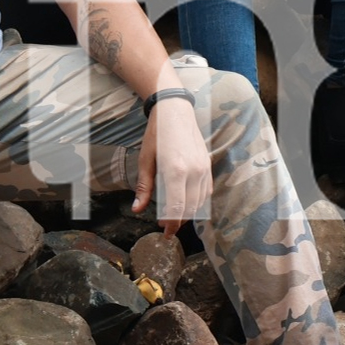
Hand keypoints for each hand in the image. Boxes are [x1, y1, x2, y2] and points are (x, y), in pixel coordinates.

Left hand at [133, 98, 212, 237]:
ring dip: (189, 213)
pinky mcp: (208, 164)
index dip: (171, 224)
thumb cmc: (157, 134)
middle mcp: (194, 171)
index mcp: (176, 171)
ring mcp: (203, 168)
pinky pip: (207, 190)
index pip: (177, 207)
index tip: (164, 233)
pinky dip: (199, 201)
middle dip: (179, 221)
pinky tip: (189, 203)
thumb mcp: (146, 160)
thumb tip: (137, 210)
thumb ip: (144, 187)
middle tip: (167, 227)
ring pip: (200, 201)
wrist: (175, 111)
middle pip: (190, 208)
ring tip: (176, 217)